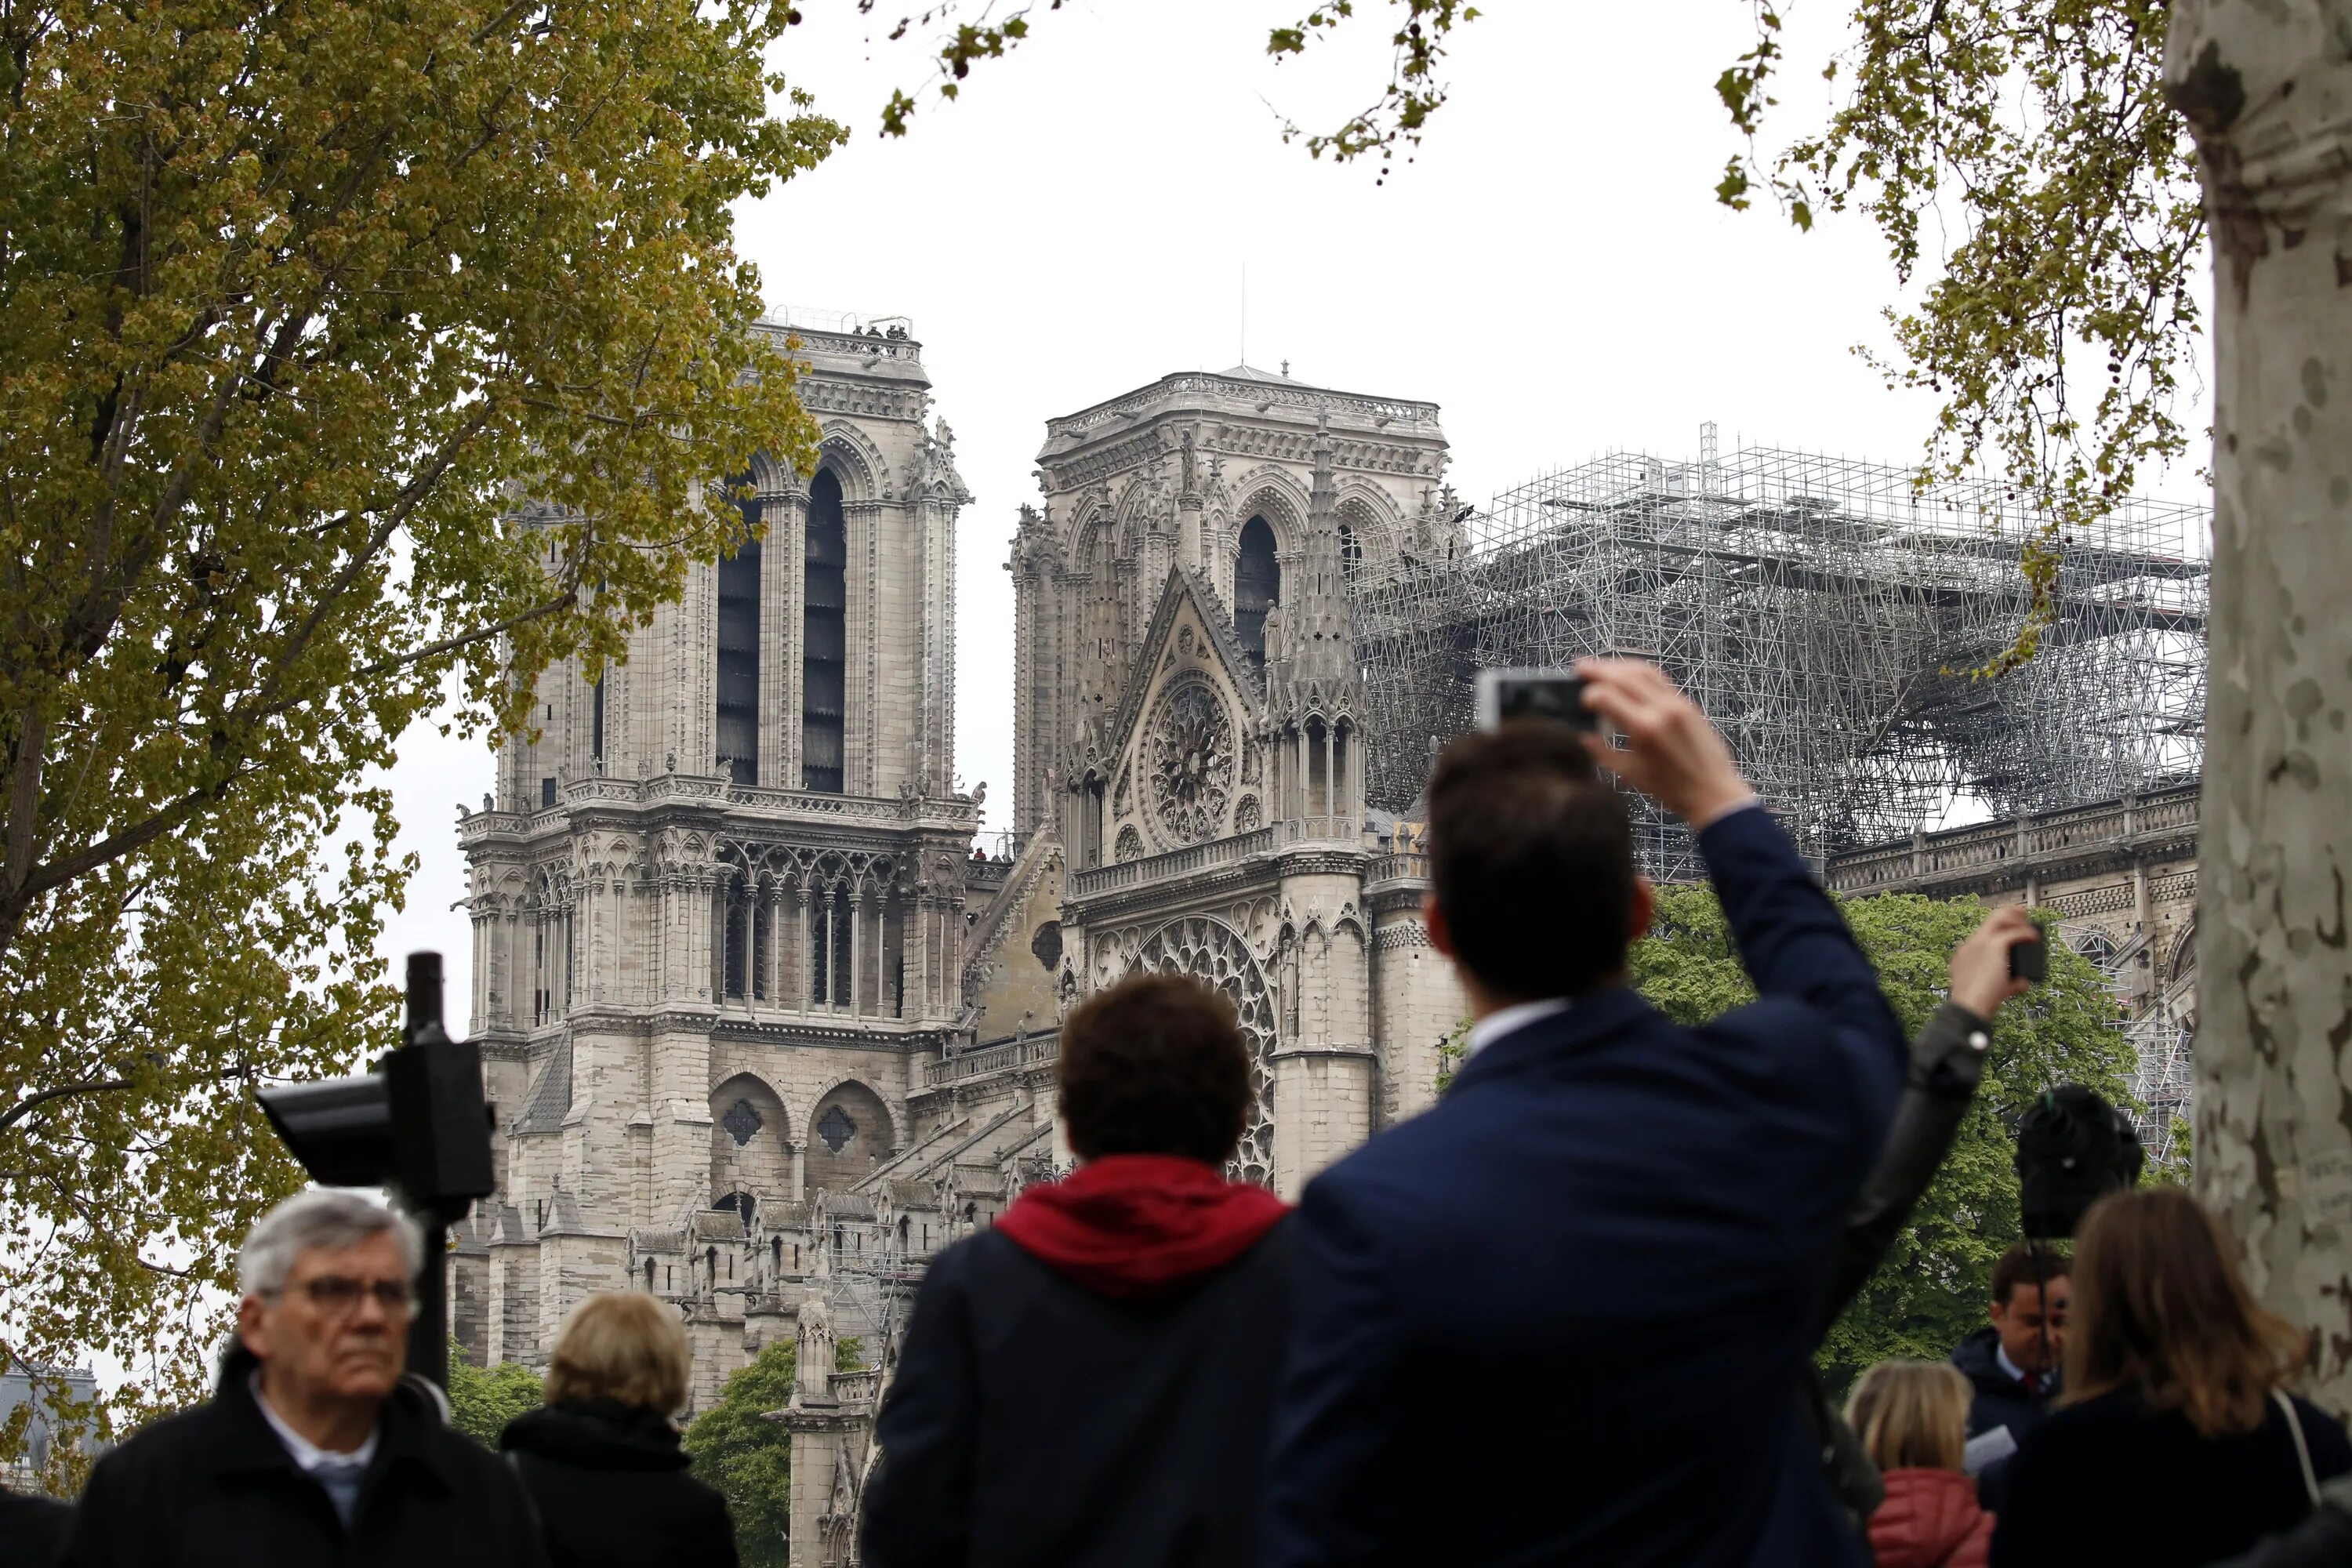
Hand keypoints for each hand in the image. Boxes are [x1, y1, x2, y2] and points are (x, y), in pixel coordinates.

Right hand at [1571, 658, 1754, 826]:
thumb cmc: (1673, 789)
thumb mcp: (1630, 774)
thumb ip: (1603, 752)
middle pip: (1624, 676)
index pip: (1608, 696)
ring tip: (1602, 666)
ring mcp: (1677, 703)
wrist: (1713, 792)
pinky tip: (1629, 675)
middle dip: (1599, 669)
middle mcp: (1661, 709)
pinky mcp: (1687, 704)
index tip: (1581, 700)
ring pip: (1643, 670)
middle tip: (1581, 666)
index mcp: (1644, 729)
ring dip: (1619, 665)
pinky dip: (1640, 672)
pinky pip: (1659, 679)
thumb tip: (1584, 737)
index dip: (1589, 695)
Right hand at [1950, 904, 2039, 1018]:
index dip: (1999, 928)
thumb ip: (2007, 982)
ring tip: (2029, 922)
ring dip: (2017, 918)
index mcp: (1966, 953)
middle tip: (2021, 913)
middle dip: (2008, 913)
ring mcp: (1981, 942)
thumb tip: (2022, 981)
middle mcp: (1972, 944)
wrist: (1969, 1004)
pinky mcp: (1994, 945)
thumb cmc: (1976, 1001)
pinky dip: (2026, 933)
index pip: (1983, 933)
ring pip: (2000, 918)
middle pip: (1990, 919)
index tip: (2009, 929)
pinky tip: (2034, 937)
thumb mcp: (1988, 988)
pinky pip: (2014, 932)